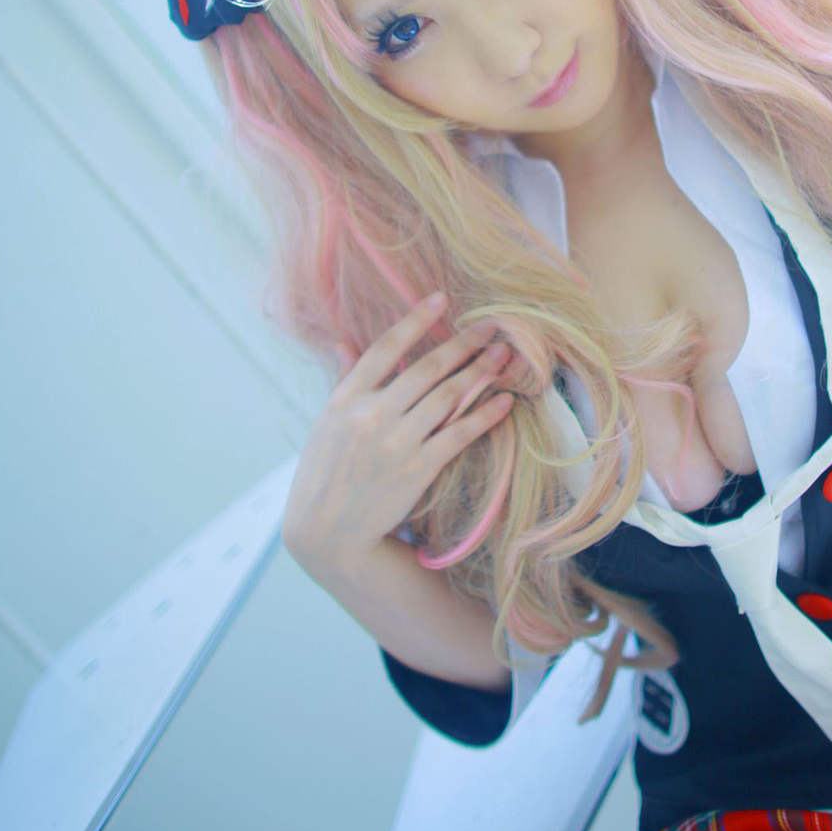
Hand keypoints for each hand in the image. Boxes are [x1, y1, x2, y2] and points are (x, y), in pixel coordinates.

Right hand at [282, 293, 516, 568]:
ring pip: (448, 397)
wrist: (326, 532)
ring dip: (481, 372)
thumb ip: (342, 380)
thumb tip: (343, 340)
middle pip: (426, 369)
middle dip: (464, 344)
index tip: (440, 298)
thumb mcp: (326, 423)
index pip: (384, 348)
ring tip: (505, 354)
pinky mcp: (417, 469)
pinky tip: (505, 401)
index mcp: (346, 399)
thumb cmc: (325, 473)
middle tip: (494, 325)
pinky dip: (484, 415)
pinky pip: (459, 435)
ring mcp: (395, 442)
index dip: (414, 321)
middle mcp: (371, 415)